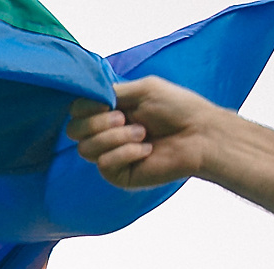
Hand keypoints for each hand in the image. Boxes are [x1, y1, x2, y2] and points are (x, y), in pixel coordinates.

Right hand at [68, 79, 224, 190]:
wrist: (200, 134)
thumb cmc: (177, 108)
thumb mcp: (143, 89)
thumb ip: (111, 92)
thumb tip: (85, 100)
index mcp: (109, 112)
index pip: (75, 112)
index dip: (85, 108)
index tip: (108, 104)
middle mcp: (106, 134)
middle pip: (73, 131)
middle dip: (99, 123)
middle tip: (126, 118)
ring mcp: (110, 156)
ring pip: (86, 149)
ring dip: (117, 137)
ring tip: (144, 134)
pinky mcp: (118, 175)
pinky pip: (104, 164)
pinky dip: (126, 153)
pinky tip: (147, 150)